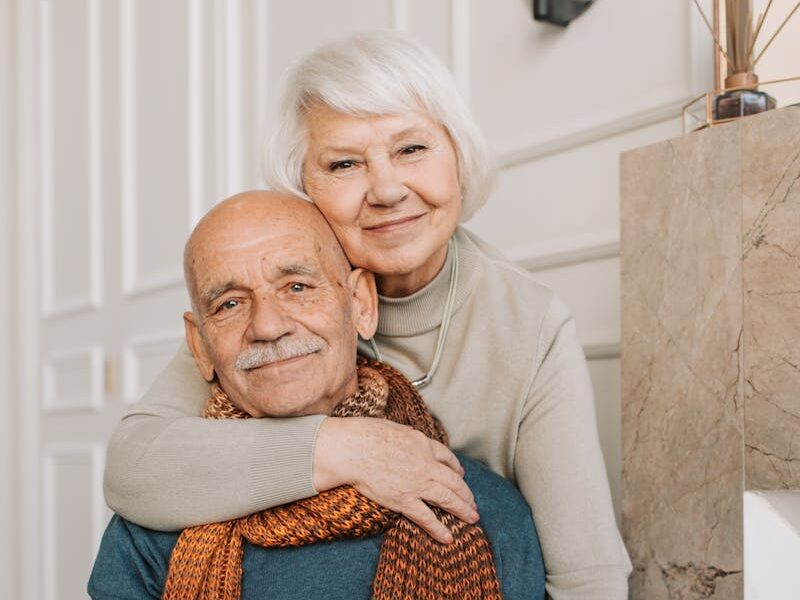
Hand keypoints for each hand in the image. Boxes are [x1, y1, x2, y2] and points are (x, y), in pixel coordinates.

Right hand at [313, 417, 478, 542]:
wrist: (353, 449)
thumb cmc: (367, 434)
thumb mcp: (394, 427)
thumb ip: (407, 435)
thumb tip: (410, 436)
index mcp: (423, 444)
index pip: (446, 458)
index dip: (456, 468)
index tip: (461, 474)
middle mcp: (425, 464)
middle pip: (454, 481)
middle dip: (466, 493)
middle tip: (473, 503)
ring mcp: (417, 483)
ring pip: (447, 499)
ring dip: (462, 510)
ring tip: (472, 518)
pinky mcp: (404, 500)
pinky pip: (427, 518)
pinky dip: (439, 529)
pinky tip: (448, 538)